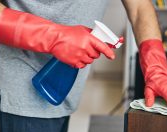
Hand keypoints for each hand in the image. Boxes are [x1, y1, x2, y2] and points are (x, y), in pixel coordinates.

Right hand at [0, 8, 114, 67]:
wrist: (54, 39)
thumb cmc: (67, 33)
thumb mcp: (82, 30)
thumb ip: (93, 36)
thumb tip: (102, 41)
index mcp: (88, 38)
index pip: (102, 47)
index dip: (109, 52)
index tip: (112, 56)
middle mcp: (85, 47)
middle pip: (96, 55)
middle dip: (93, 52)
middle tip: (87, 48)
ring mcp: (79, 56)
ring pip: (90, 61)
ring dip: (87, 57)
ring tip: (79, 51)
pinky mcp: (74, 62)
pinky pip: (83, 65)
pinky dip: (81, 62)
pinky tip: (75, 56)